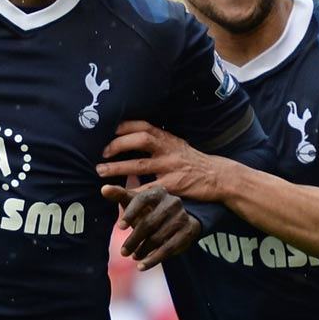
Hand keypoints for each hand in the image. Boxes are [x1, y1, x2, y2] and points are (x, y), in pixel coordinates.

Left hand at [95, 121, 227, 202]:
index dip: (124, 126)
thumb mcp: (177, 145)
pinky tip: (120, 194)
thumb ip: (158, 141)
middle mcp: (168, 149)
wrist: (217, 176)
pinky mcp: (174, 185)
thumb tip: (133, 137)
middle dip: (118, 145)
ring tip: (101, 171)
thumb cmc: (192, 161)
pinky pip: (149, 188)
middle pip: (140, 140)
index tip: (108, 131)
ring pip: (139, 165)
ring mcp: (171, 167)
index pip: (143, 126)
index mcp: (167, 138)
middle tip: (103, 153)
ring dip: (117, 168)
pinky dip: (134, 191)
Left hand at [101, 182, 203, 269]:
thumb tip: (104, 189)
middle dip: (134, 239)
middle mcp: (172, 202)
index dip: (130, 213)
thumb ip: (120, 195)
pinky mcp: (188, 232)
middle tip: (123, 252)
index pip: (142, 200)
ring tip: (133, 256)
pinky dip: (153, 260)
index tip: (119, 227)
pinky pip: (168, 249)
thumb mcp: (135, 202)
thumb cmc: (149, 210)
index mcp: (158, 192)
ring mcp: (182, 217)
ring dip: (143, 250)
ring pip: (158, 238)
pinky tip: (142, 266)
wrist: (178, 221)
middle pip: (149, 223)